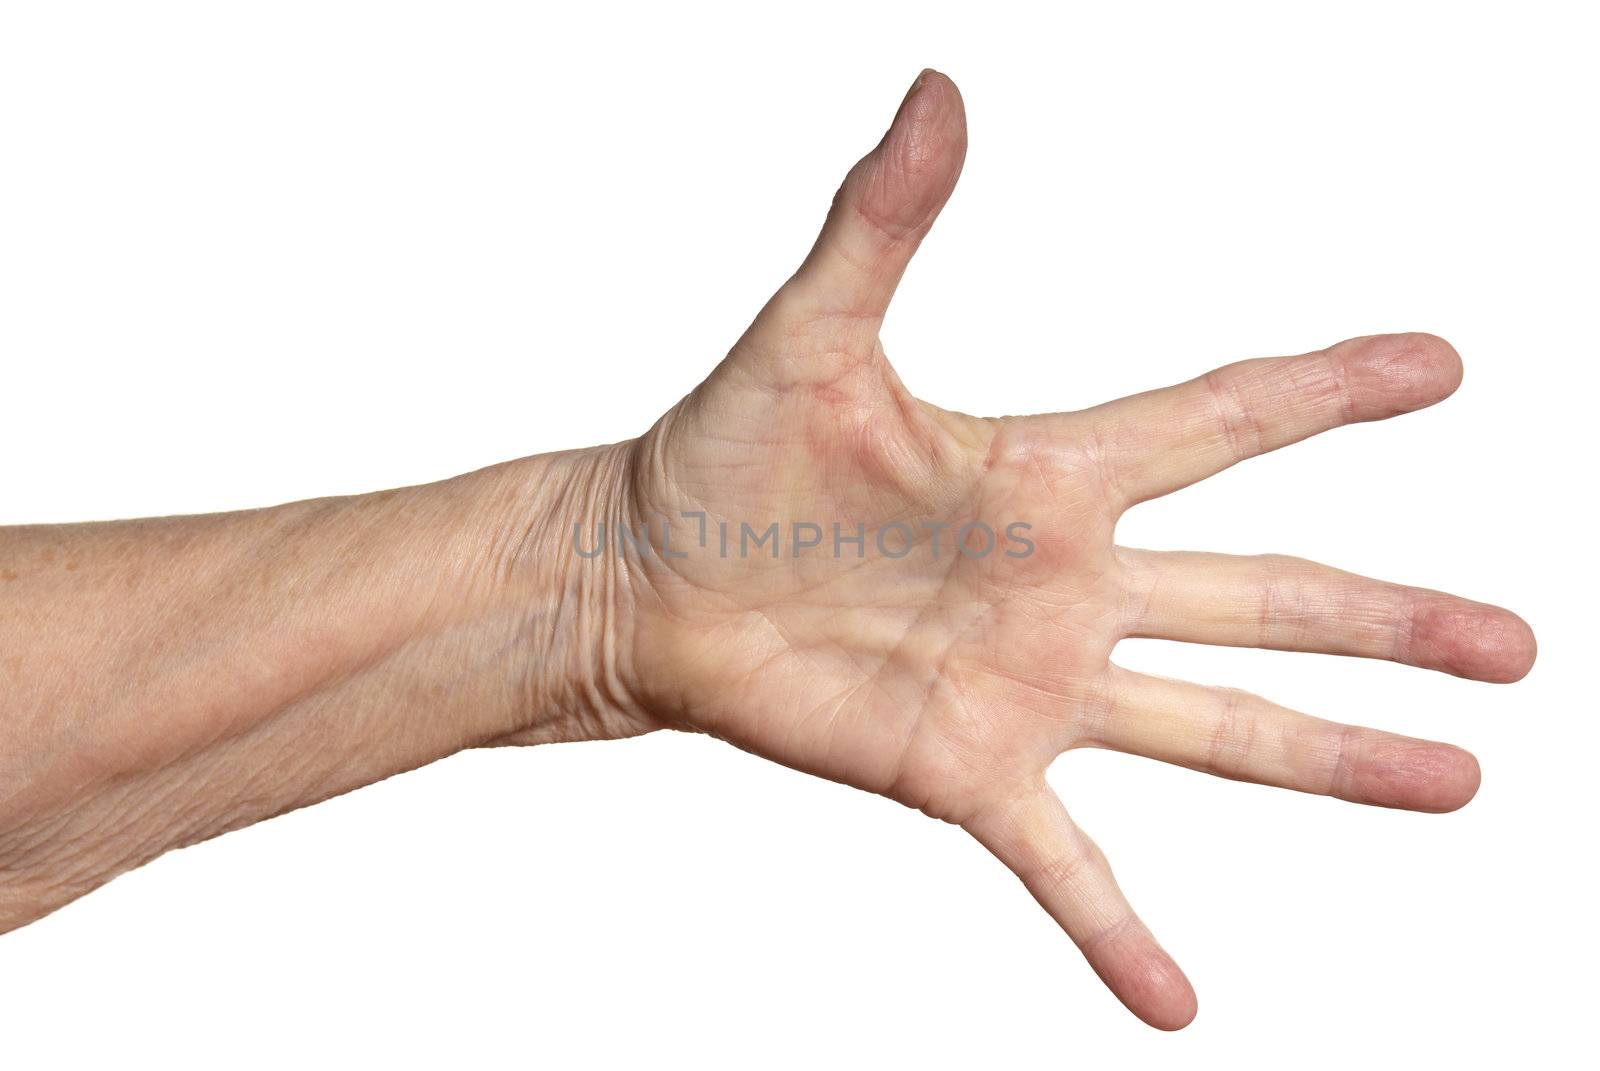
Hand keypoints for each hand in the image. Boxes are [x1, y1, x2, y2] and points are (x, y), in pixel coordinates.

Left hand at [585, 70, 1535, 1027]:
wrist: (649, 575)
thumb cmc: (724, 453)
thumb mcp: (812, 333)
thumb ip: (881, 221)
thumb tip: (936, 89)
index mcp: (1048, 472)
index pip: (1219, 422)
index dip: (1327, 391)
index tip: (1439, 364)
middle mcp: (1067, 582)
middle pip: (1263, 596)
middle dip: (1389, 616)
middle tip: (1514, 641)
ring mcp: (1029, 685)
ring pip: (1212, 725)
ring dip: (1332, 759)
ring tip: (1455, 780)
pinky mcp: (966, 769)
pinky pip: (1064, 861)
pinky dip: (1117, 931)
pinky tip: (1178, 1004)